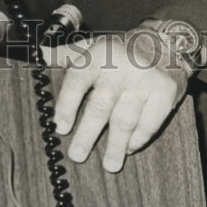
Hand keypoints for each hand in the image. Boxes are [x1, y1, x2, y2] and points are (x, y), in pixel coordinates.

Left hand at [50, 29, 188, 172]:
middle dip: (87, 134)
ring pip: (125, 119)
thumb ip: (68, 53)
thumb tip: (42, 54)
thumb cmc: (121, 50)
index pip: (78, 80)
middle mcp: (121, 66)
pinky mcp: (164, 91)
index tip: (60, 127)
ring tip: (109, 164)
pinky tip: (131, 147)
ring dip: (116, 145)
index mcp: (99, 53)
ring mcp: (144, 80)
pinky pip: (149, 122)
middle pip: (100, 106)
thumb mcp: (94, 46)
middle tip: (77, 155)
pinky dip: (139, 138)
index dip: (66, 104)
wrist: (164, 42)